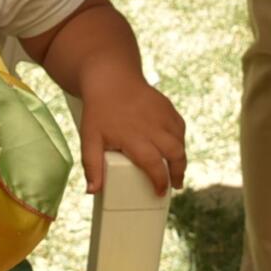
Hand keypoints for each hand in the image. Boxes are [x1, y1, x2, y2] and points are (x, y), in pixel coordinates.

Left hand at [77, 69, 187, 193]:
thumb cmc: (99, 111)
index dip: (160, 181)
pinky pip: (179, 127)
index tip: (160, 192)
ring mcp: (162, 116)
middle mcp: (153, 127)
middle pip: (175, 154)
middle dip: (178, 172)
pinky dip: (180, 139)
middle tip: (175, 184)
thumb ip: (92, 165)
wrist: (110, 78)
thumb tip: (93, 191)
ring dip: (181, 157)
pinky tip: (175, 147)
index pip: (154, 165)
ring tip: (177, 170)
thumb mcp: (89, 139)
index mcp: (135, 138)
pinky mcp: (167, 107)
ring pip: (180, 141)